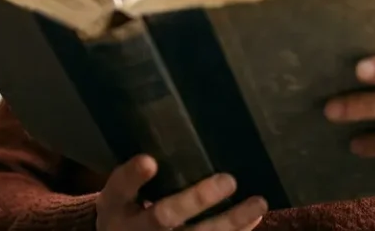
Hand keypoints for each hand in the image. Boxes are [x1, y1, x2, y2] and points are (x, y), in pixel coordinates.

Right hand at [96, 155, 267, 230]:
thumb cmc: (124, 213)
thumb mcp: (118, 195)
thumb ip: (134, 175)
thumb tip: (160, 151)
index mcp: (117, 207)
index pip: (121, 188)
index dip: (134, 176)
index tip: (150, 161)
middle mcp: (138, 229)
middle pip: (165, 216)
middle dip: (196, 199)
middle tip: (228, 180)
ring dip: (230, 222)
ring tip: (257, 203)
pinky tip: (254, 219)